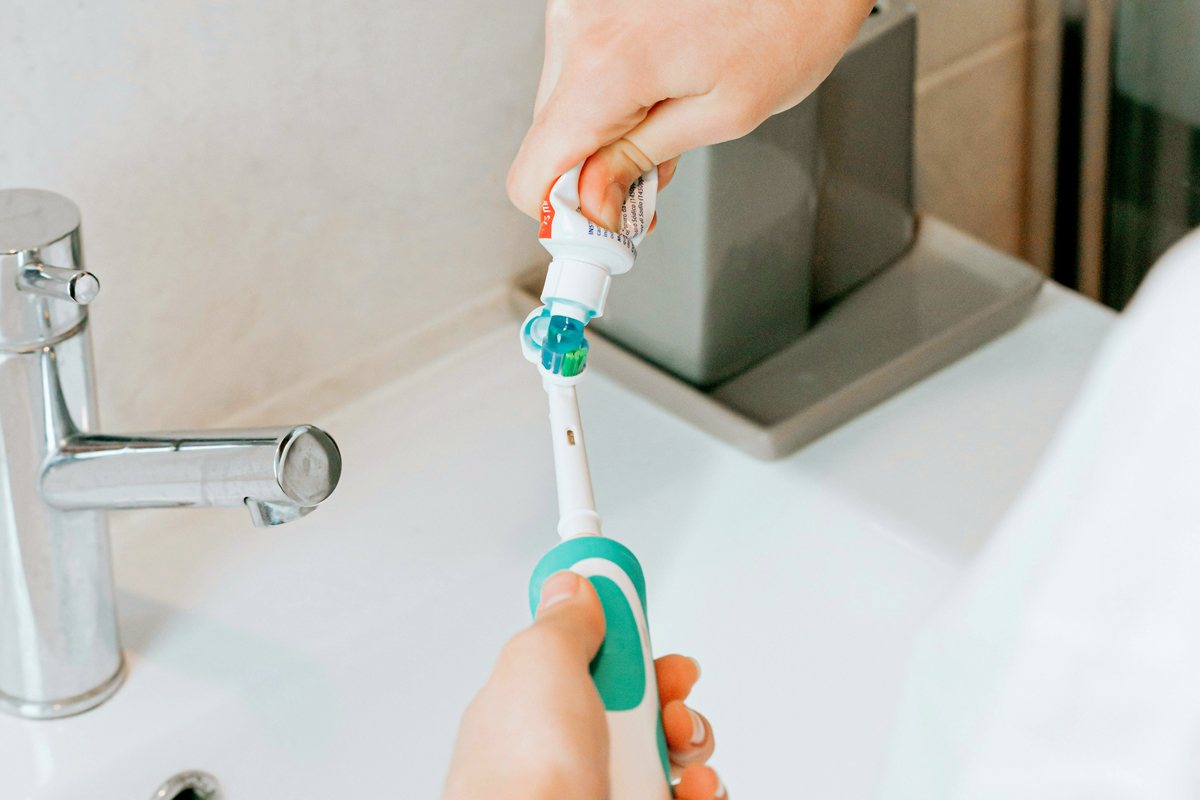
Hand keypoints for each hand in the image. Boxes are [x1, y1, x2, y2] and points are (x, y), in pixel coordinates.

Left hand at [442, 570, 724, 799]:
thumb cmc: (522, 782)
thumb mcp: (538, 666)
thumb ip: (563, 622)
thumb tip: (574, 586)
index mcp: (530, 706)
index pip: (581, 656)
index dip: (619, 636)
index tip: (642, 623)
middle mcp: (563, 752)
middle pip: (635, 701)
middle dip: (667, 689)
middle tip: (670, 690)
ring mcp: (598, 792)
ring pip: (667, 754)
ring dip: (690, 742)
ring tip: (682, 750)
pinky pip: (687, 797)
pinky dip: (702, 791)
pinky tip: (695, 790)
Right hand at [507, 0, 875, 231]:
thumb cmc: (789, 17)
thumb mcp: (723, 115)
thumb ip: (643, 163)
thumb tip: (594, 206)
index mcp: (605, 65)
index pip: (532, 173)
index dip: (564, 218)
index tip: (597, 233)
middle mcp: (579, 28)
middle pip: (548, 143)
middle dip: (592, 176)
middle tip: (647, 189)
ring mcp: (583, 8)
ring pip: (563, 109)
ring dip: (605, 136)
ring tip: (667, 129)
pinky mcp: (596, 2)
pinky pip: (581, 73)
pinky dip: (613, 100)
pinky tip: (659, 97)